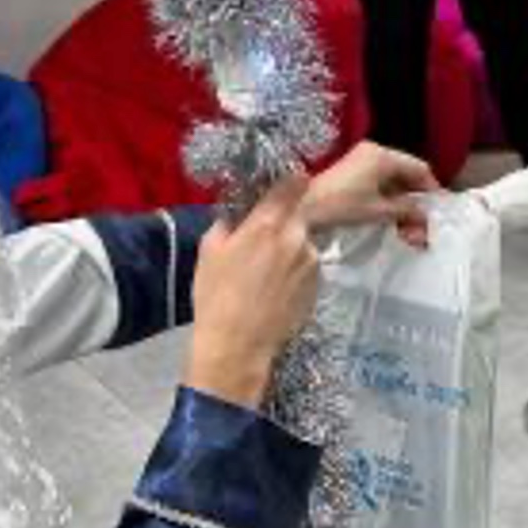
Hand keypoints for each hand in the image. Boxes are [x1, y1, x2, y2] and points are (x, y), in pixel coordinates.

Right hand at [185, 175, 319, 407]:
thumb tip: (238, 217)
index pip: (293, 183)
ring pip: (303, 243)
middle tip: (263, 243)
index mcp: (269, 223)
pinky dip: (296, 272)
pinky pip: (307, 267)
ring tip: (266, 275)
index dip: (290, 182)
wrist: (237, 345)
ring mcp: (312, 262)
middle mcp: (297, 237)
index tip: (283, 188)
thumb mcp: (209, 251)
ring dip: (290, 250)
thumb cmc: (216, 296)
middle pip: (297, 217)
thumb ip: (227, 224)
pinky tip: (276, 291)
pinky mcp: (318, 285)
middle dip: (283, 224)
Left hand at [302, 141, 438, 248]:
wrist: (303, 207)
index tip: (436, 212)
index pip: (420, 169)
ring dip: (401, 203)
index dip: (431, 190)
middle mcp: (375, 152)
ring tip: (406, 228)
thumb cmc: (341, 205)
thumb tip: (425, 219)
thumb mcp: (379, 210)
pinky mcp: (353, 171)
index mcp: (384, 156)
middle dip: (415, 201)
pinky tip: (390, 217)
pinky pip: (380, 182)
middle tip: (420, 226)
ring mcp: (362, 160)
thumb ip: (406, 211)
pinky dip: (388, 199)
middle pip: (407, 173)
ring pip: (394, 180)